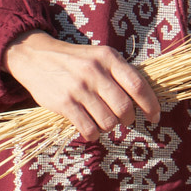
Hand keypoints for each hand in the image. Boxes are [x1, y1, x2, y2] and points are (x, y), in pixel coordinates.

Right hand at [1, 31, 160, 142]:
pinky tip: (90, 128)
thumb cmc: (74, 60)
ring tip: (104, 121)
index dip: (151, 105)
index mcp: (108, 57)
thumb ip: (120, 72)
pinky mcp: (64, 103)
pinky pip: (88, 129)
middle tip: (125, 120)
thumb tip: (145, 97)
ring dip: (110, 127)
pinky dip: (93, 134)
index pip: (138, 85)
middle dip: (129, 119)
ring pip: (108, 121)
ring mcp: (79, 88)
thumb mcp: (98, 56)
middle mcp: (95, 71)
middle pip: (124, 107)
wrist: (35, 56)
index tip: (155, 117)